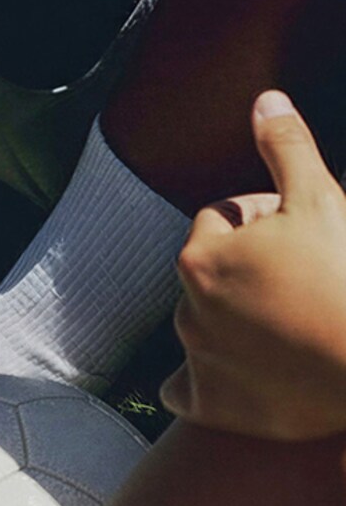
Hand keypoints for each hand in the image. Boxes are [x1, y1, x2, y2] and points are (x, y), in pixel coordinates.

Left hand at [163, 92, 345, 440]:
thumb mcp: (321, 198)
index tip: (305, 232)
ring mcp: (194, 360)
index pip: (223, 218)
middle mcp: (184, 308)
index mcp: (200, 254)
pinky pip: (185, 391)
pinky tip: (237, 376)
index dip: (266, 217)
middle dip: (249, 268)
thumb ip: (285, 147)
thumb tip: (262, 100)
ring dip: (233, 320)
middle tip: (304, 278)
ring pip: (205, 326)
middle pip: (213, 273)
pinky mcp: (208, 406)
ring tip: (289, 325)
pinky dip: (204, 383)